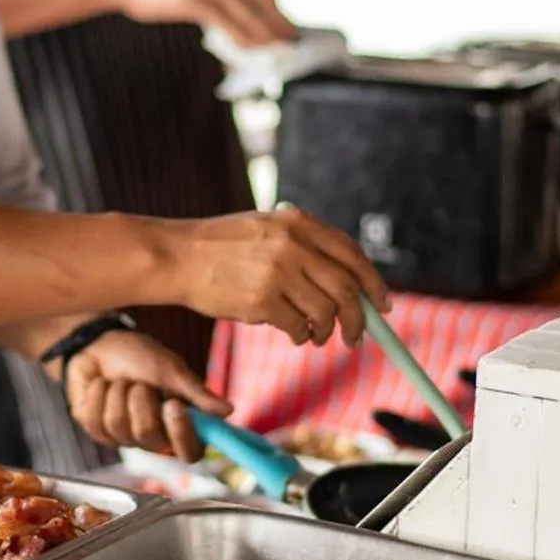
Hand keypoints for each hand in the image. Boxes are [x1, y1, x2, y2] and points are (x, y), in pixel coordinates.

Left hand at [61, 330, 229, 462]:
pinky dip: (98, 393)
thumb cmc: (140, 356)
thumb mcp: (171, 369)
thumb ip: (196, 392)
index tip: (173, 404)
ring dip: (118, 393)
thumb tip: (229, 410)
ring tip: (120, 381)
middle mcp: (154, 437)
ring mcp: (124, 437)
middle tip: (139, 383)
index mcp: (179, 424)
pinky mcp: (97, 431)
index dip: (182, 435)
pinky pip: (95, 420)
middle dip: (141, 400)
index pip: (191, 452)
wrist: (101, 344)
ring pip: (119, 426)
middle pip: (149, 436)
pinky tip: (101, 385)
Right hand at [113, 0, 295, 49]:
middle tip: (290, 39)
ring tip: (278, 49)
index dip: (275, 6)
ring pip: (247, 12)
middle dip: (278, 21)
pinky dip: (244, 37)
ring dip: (266, 33)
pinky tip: (252, 48)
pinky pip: (227, 23)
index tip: (283, 22)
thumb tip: (236, 7)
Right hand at [173, 207, 390, 348]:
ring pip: (325, 313)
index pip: (352, 254)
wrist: (177, 257)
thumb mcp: (266, 227)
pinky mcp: (261, 301)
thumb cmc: (220, 247)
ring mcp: (277, 273)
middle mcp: (292, 245)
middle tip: (357, 336)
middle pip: (346, 289)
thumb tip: (349, 285)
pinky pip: (297, 327)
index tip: (382, 304)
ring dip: (326, 332)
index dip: (373, 283)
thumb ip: (303, 245)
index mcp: (297, 222)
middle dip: (359, 319)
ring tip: (315, 336)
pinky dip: (300, 336)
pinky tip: (292, 334)